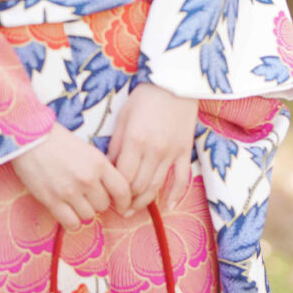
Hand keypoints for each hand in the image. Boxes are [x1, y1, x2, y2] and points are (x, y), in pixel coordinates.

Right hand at [12, 123, 131, 231]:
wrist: (29, 140)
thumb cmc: (59, 143)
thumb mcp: (88, 151)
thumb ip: (101, 170)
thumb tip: (113, 191)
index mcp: (99, 163)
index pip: (122, 190)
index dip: (125, 201)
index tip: (122, 205)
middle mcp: (87, 179)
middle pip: (104, 205)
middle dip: (98, 202)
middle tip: (88, 195)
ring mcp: (69, 191)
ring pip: (88, 215)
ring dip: (84, 211)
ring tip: (75, 201)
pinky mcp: (51, 201)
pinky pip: (71, 223)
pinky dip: (72, 221)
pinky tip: (67, 212)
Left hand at [109, 83, 198, 212]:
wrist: (177, 83)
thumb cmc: (146, 97)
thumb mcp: (123, 117)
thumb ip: (116, 145)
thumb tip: (109, 169)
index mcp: (135, 141)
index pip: (122, 178)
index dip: (114, 192)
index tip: (107, 197)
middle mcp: (154, 151)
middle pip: (138, 187)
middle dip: (126, 201)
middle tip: (118, 207)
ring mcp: (172, 153)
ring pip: (157, 187)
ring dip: (144, 202)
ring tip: (134, 209)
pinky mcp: (185, 151)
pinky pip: (182, 179)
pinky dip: (176, 195)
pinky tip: (169, 206)